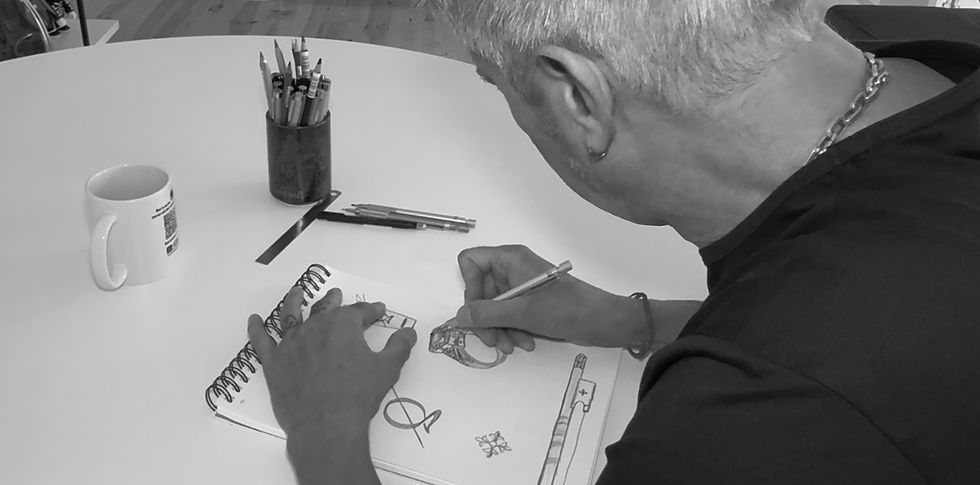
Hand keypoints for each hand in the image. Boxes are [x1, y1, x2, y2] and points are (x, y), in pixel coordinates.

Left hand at [247, 286, 416, 437]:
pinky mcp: (274, 363)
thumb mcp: (388, 369)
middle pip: (324, 308)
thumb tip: (409, 333)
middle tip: (336, 295)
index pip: (359, 312)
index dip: (371, 311)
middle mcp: (315, 327)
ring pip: (290, 315)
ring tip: (296, 292)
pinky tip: (254, 320)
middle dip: (333, 300)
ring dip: (294, 301)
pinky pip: (261, 341)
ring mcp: (291, 344)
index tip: (378, 311)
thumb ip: (399, 347)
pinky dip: (256, 329)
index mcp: (342, 326)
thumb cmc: (358, 396)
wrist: (326, 425)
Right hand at [450, 245, 647, 349]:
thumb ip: (487, 314)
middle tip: (493, 341)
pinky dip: (512, 330)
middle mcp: (512, 269)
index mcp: (509, 259)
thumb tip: (458, 317)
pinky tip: (525, 343)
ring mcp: (521, 286)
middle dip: (485, 318)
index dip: (469, 287)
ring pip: (493, 307)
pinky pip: (509, 315)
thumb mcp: (522, 313)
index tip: (478, 310)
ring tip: (512, 346)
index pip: (470, 261)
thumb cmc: (565, 308)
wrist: (602, 321)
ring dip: (499, 329)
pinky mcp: (530, 302)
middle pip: (480, 290)